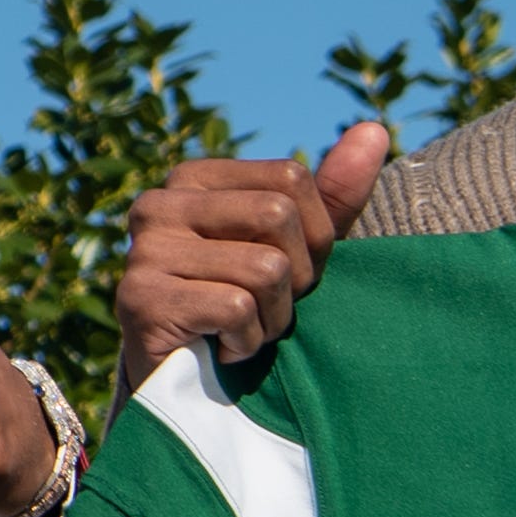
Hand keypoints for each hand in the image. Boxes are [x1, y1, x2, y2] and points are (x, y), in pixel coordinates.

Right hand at [114, 121, 387, 399]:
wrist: (184, 388)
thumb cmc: (244, 308)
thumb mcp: (297, 249)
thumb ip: (333, 194)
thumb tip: (375, 129)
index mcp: (193, 178)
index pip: (291, 178)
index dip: (313, 237)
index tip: (283, 275)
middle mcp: (159, 203)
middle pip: (279, 215)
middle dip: (294, 279)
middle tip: (261, 309)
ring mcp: (143, 250)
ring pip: (266, 267)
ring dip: (272, 318)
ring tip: (240, 332)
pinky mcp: (140, 299)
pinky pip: (237, 308)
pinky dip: (246, 343)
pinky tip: (220, 350)